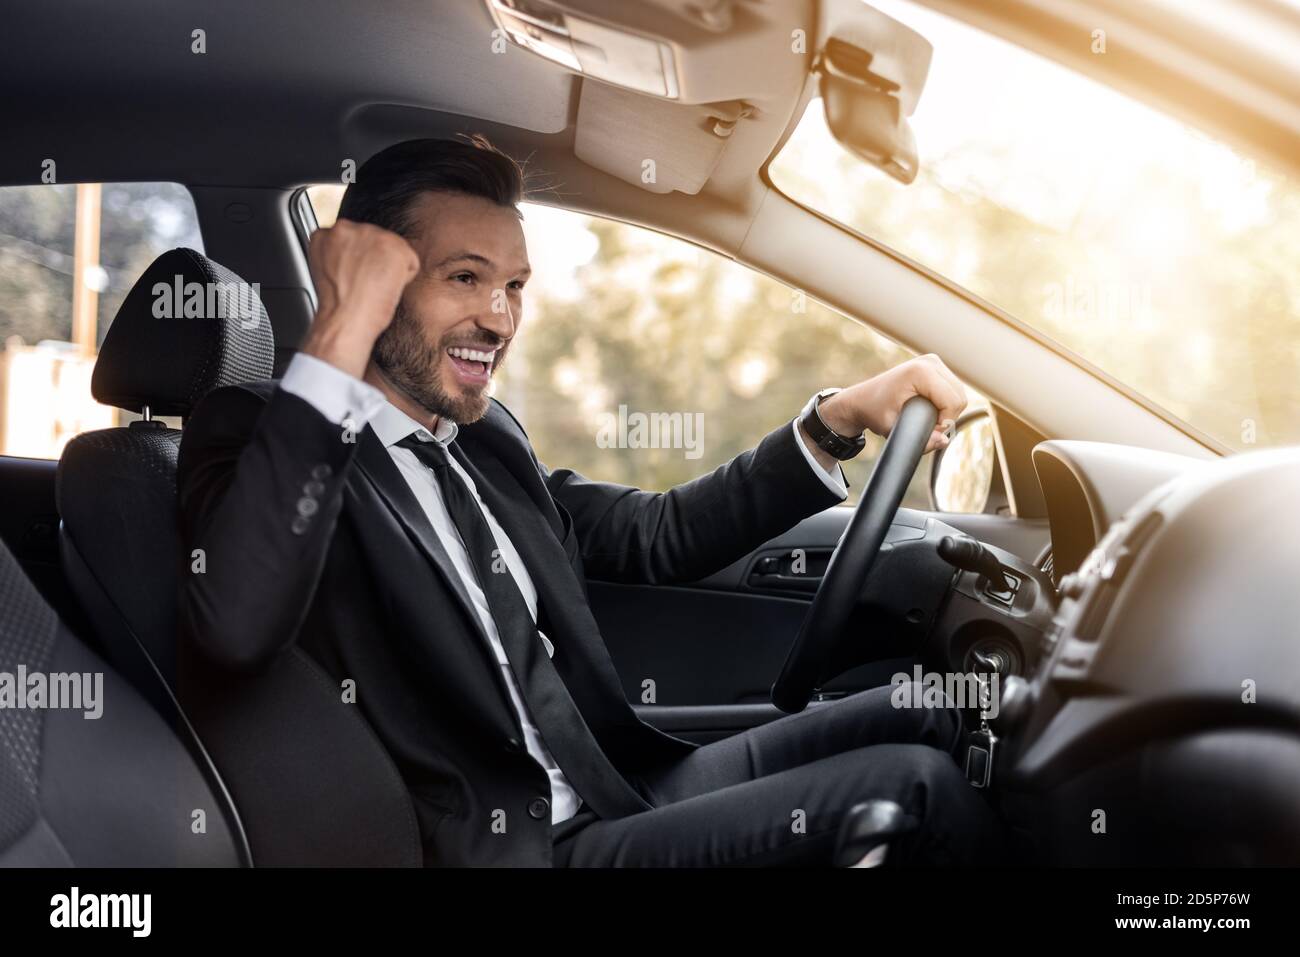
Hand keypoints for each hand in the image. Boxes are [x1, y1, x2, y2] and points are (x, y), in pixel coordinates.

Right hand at [300, 218, 419, 378]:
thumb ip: (340, 256)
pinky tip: (386, 288)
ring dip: (389, 269)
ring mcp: (371, 234)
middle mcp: (347, 228)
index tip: (354, 277)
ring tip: (372, 288)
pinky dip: (405, 278)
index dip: (358, 262)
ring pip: (393, 251)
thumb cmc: (338, 307)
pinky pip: (411, 262)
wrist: (345, 319)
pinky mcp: (395, 245)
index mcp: (326, 234)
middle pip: (375, 243)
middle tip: (364, 286)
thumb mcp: (329, 271)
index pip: (354, 240)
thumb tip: (356, 256)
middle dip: (374, 262)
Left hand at [817, 355, 967, 455]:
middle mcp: (930, 362)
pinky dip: (947, 403)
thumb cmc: (874, 412)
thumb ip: (920, 439)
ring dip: (948, 411)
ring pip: (959, 394)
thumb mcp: (892, 430)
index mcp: (920, 372)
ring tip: (926, 418)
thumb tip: (944, 441)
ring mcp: (934, 361)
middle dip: (948, 417)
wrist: (862, 399)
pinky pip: (953, 389)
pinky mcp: (935, 366)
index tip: (928, 431)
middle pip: (959, 397)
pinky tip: (929, 408)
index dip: (945, 422)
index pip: (952, 402)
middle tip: (926, 427)